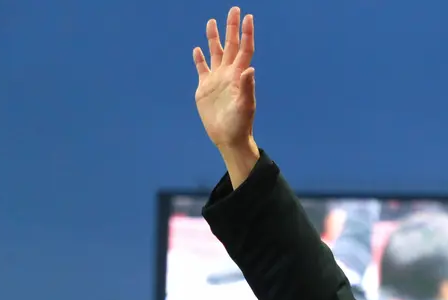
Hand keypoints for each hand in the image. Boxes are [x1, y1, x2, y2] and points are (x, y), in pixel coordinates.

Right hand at [193, 7, 255, 150]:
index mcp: (239, 75)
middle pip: (230, 45)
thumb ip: (247, 87)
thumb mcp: (245, 106)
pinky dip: (199, 59)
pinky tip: (197, 50)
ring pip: (215, 53)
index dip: (246, 34)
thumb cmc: (240, 124)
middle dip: (232, 28)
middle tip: (234, 9)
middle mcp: (228, 74)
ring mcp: (216, 80)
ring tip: (212, 22)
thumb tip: (250, 69)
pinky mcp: (205, 88)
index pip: (244, 49)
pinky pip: (201, 69)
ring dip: (213, 38)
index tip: (248, 17)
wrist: (227, 138)